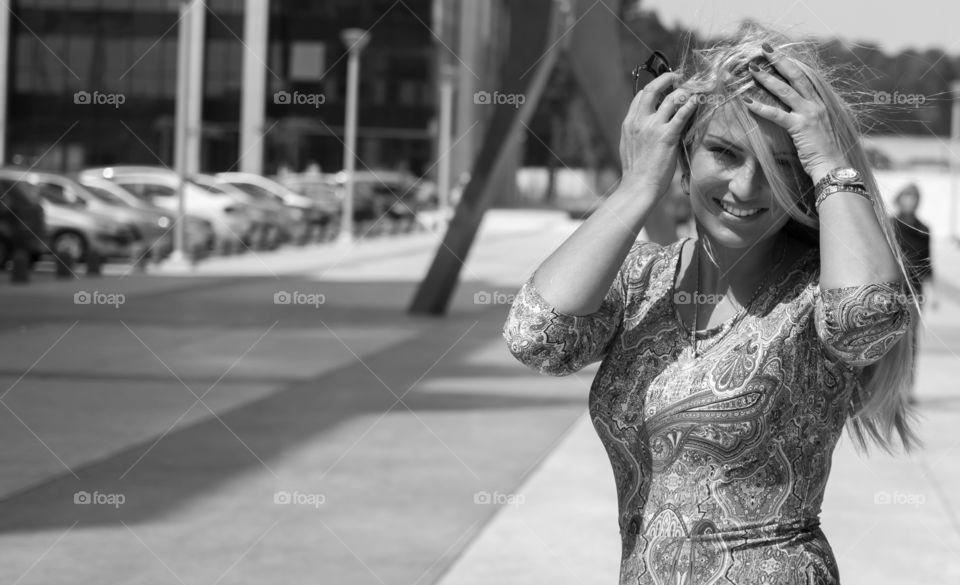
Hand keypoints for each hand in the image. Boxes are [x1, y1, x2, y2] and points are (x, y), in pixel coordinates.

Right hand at [618, 71, 697, 197]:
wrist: (638, 187)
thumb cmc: (635, 171)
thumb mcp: (628, 146)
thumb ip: (637, 131)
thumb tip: (646, 124)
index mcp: (629, 123)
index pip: (641, 96)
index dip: (655, 88)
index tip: (665, 87)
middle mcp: (640, 121)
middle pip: (652, 89)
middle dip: (667, 78)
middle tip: (678, 77)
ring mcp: (653, 127)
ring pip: (671, 98)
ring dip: (684, 91)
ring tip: (693, 91)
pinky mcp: (667, 136)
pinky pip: (682, 114)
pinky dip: (691, 104)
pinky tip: (698, 101)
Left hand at [742, 47, 848, 182]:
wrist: (833, 166)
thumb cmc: (822, 152)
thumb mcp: (816, 129)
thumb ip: (806, 118)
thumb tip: (793, 113)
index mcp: (819, 103)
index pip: (803, 77)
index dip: (790, 64)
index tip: (776, 54)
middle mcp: (816, 104)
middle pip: (796, 75)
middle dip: (779, 60)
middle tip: (764, 48)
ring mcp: (809, 114)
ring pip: (785, 90)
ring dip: (767, 78)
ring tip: (752, 68)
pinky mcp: (800, 127)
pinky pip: (777, 114)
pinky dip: (761, 107)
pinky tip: (747, 102)